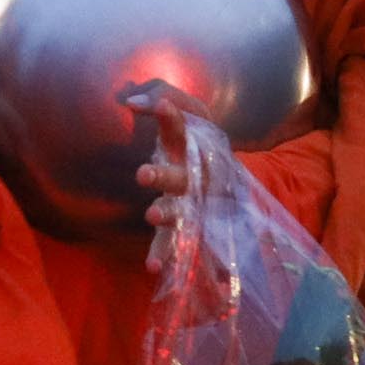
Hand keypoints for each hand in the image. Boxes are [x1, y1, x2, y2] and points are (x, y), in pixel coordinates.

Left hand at [132, 96, 199, 274]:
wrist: (233, 180)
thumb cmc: (199, 141)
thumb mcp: (190, 113)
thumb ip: (162, 97)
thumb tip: (131, 103)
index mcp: (197, 145)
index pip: (184, 128)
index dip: (173, 116)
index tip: (158, 107)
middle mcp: (197, 175)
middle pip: (183, 176)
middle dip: (164, 176)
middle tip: (142, 174)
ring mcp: (193, 202)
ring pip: (182, 210)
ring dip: (167, 213)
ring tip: (150, 215)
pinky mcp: (184, 225)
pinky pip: (175, 241)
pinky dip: (164, 254)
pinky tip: (152, 268)